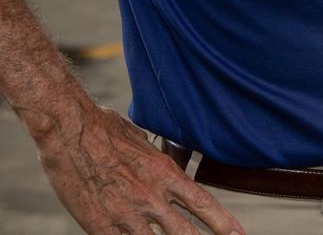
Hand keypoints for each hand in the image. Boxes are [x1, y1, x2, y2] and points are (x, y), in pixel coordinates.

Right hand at [35, 103, 242, 234]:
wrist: (70, 129)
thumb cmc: (106, 128)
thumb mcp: (144, 142)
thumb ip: (159, 161)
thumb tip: (169, 168)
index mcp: (165, 173)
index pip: (203, 203)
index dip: (223, 223)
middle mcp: (151, 196)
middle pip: (185, 232)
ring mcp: (125, 213)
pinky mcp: (99, 225)